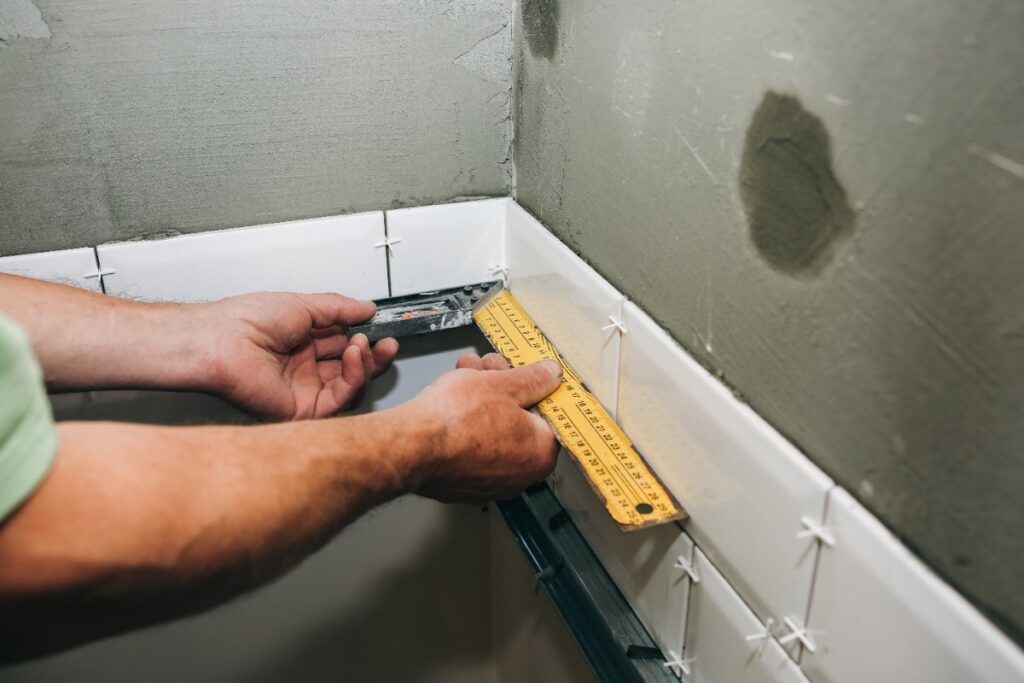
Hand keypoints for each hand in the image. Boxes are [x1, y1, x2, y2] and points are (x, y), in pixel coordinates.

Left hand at [197, 292, 397, 420]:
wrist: (221, 340)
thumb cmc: (244, 321)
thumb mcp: (303, 304)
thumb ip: (339, 308)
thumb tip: (366, 308)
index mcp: (301, 344)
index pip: (344, 345)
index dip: (366, 338)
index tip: (383, 328)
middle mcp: (304, 369)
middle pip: (352, 369)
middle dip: (374, 355)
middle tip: (387, 341)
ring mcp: (304, 390)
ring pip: (350, 386)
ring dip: (366, 365)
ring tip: (366, 345)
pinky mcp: (303, 409)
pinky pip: (340, 399)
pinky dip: (355, 378)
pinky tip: (356, 356)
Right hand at [402, 354, 562, 501]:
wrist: (412, 444)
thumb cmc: (457, 419)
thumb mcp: (504, 383)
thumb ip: (534, 378)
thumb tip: (550, 375)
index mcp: (540, 454)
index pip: (549, 415)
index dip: (533, 386)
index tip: (523, 373)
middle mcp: (518, 476)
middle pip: (518, 420)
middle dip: (503, 387)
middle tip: (490, 367)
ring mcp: (488, 483)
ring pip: (492, 430)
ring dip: (481, 398)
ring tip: (466, 372)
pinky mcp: (460, 483)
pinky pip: (470, 446)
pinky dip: (465, 423)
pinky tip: (453, 398)